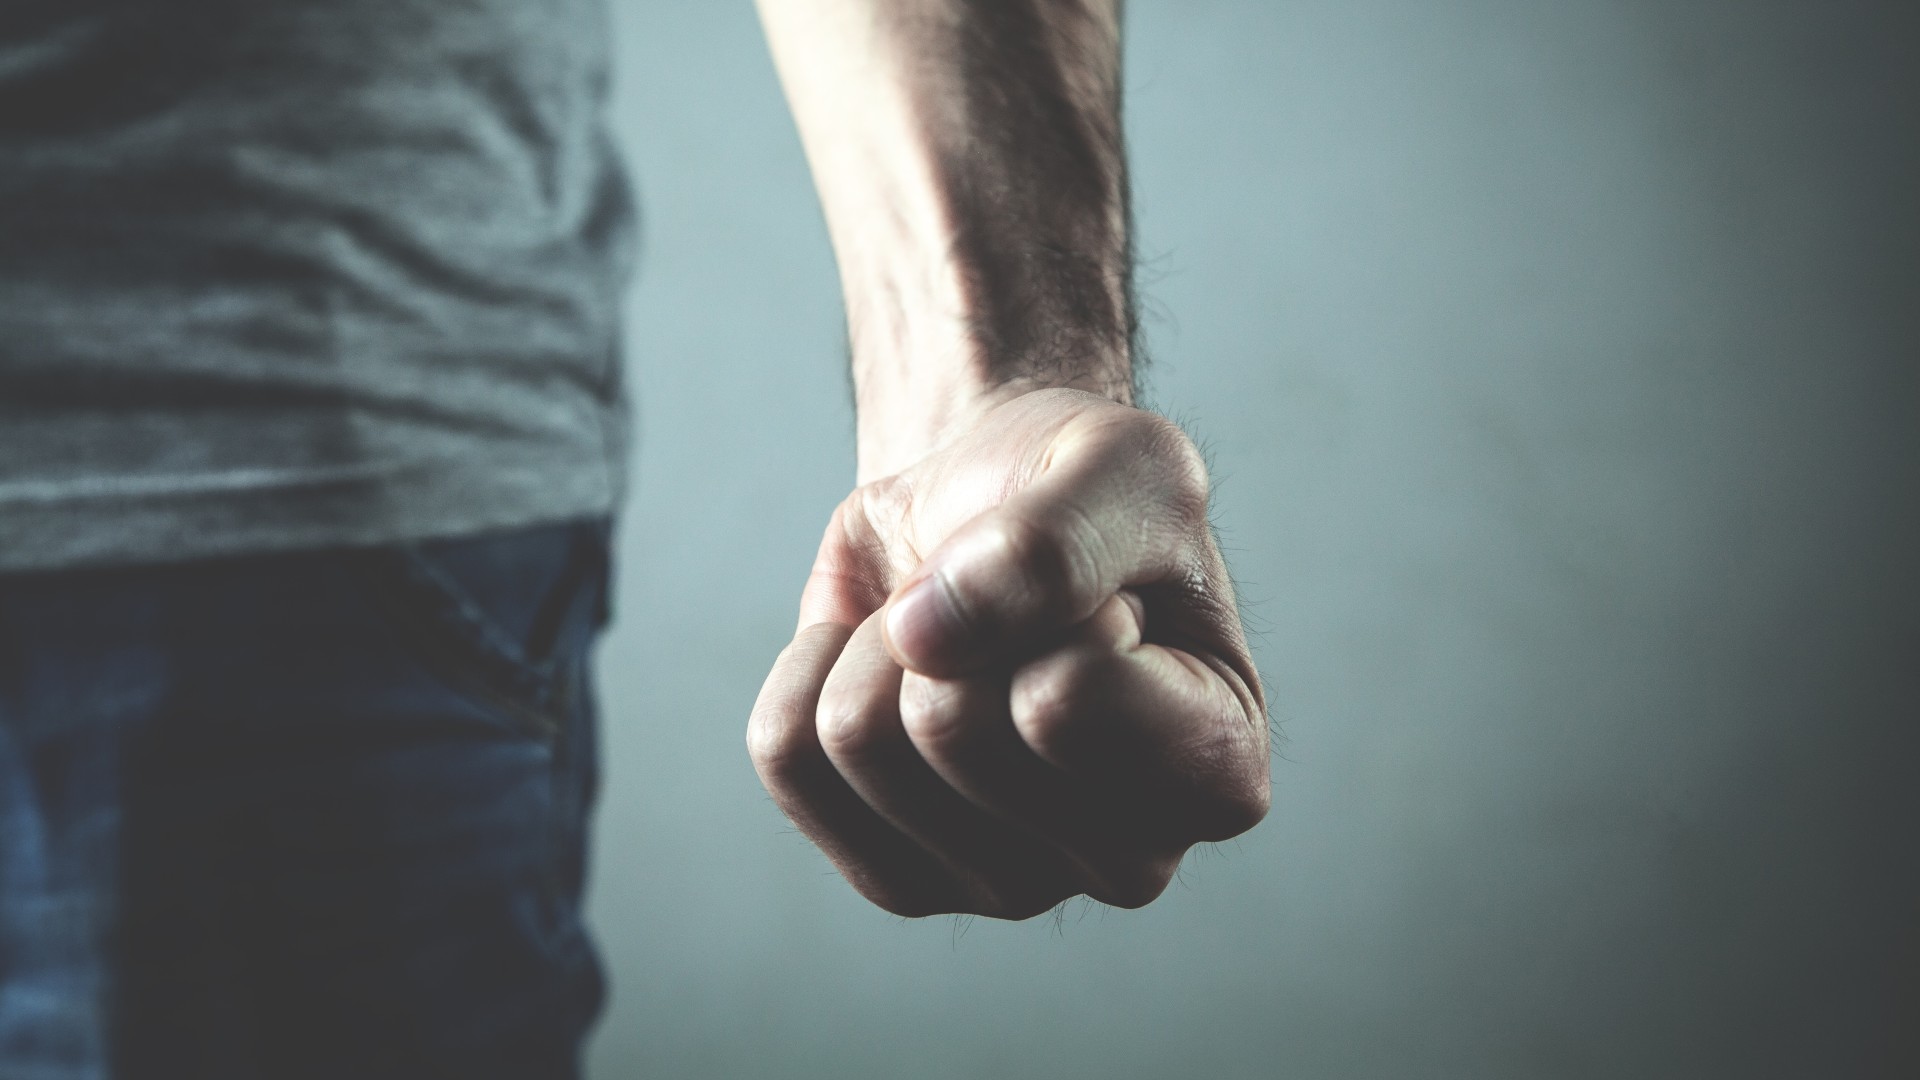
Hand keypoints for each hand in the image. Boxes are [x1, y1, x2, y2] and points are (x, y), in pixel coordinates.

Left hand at [748, 388, 1268, 918]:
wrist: (996, 511)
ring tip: (953, 627)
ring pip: (856, 742)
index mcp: (1217, 770)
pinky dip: (813, 663)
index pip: (1064, 701)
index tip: (1101, 587)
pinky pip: (786, 754)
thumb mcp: (1122, 465)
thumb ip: (1057, 538)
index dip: (1049, 600)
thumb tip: (927, 632)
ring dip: (883, 638)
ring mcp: (1011, 884)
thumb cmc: (1085, 495)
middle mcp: (1130, 858)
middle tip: (1005, 601)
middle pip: (948, 728)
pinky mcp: (900, 878)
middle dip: (950, 615)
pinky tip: (885, 660)